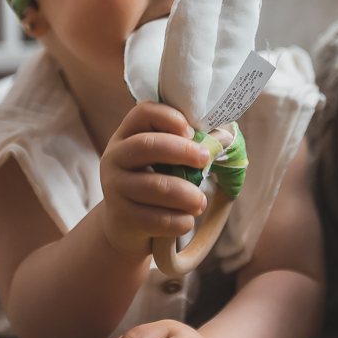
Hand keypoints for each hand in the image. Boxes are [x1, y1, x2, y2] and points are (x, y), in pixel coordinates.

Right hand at [99, 102, 209, 258]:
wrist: (125, 225)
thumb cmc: (153, 183)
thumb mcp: (160, 161)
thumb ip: (183, 146)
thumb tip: (223, 138)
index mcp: (126, 135)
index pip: (143, 112)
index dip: (170, 117)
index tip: (191, 132)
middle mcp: (114, 157)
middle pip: (147, 145)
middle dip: (183, 151)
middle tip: (205, 160)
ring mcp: (114, 187)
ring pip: (155, 186)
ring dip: (187, 194)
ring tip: (201, 201)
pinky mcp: (120, 217)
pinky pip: (155, 218)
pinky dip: (178, 220)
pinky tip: (187, 220)